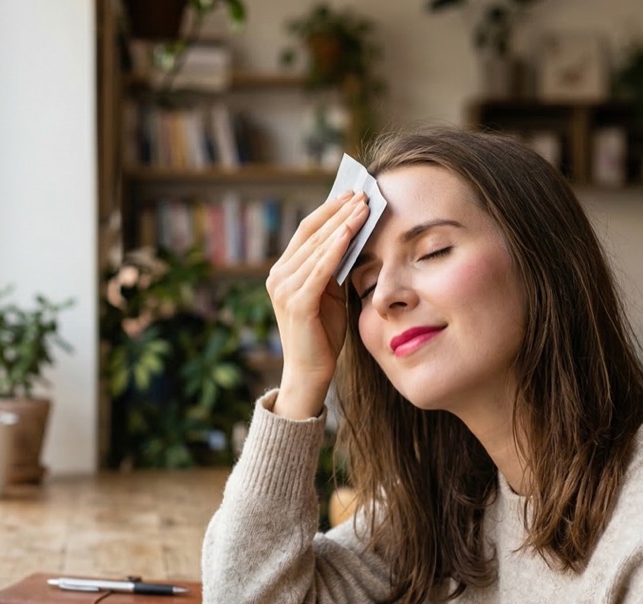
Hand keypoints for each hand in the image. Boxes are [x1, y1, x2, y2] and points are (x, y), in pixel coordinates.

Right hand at [265, 191, 369, 418]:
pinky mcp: (296, 302)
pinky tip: (351, 233)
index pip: (307, 230)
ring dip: (342, 224)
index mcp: (283, 271)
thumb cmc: (323, 334)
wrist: (311, 372)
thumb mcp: (329, 293)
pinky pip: (319, 269)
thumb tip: (354, 235)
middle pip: (312, 233)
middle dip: (340, 211)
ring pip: (317, 247)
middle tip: (364, 192)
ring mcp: (284, 288)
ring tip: (365, 207)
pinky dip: (336, 249)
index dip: (330, 209)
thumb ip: (334, 267)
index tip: (353, 193)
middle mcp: (278, 276)